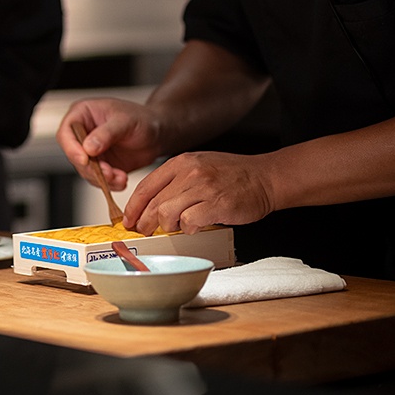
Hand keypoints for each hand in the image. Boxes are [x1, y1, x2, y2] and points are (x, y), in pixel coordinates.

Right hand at [57, 97, 163, 188]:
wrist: (158, 134)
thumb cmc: (142, 119)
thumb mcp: (125, 121)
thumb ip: (106, 133)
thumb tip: (88, 147)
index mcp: (83, 114)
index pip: (66, 132)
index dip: (72, 148)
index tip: (85, 159)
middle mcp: (83, 133)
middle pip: (74, 155)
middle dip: (91, 168)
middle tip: (109, 173)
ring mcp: (91, 151)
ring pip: (85, 170)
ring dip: (102, 178)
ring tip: (120, 177)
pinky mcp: (100, 165)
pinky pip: (98, 179)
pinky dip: (109, 183)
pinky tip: (122, 179)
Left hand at [123, 150, 276, 234]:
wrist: (264, 177)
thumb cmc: (231, 175)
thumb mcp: (198, 166)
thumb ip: (175, 181)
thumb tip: (151, 204)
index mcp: (180, 163)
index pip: (145, 186)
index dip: (133, 207)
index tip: (129, 220)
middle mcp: (189, 172)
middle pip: (153, 203)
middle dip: (145, 222)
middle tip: (146, 231)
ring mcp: (203, 187)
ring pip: (167, 213)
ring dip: (167, 226)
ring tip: (175, 228)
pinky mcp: (217, 204)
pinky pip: (189, 222)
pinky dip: (188, 229)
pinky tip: (194, 227)